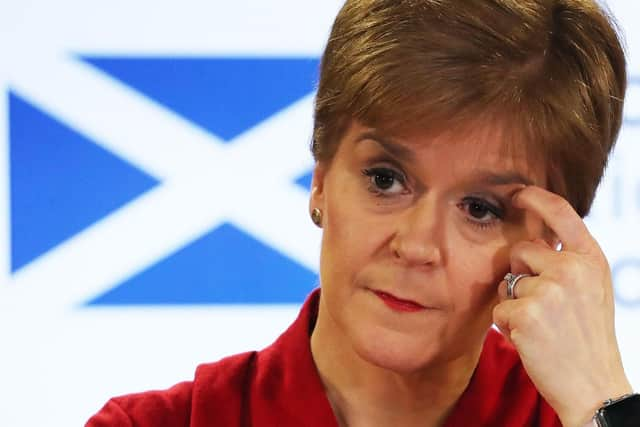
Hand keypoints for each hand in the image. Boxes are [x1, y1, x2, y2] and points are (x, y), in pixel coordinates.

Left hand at [492, 186, 631, 426]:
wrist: (594, 386)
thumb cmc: (586, 338)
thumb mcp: (590, 289)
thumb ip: (567, 262)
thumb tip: (533, 239)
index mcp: (591, 260)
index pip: (561, 213)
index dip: (536, 198)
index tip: (518, 193)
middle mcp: (571, 269)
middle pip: (520, 250)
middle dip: (520, 273)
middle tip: (544, 307)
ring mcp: (549, 290)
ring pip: (506, 282)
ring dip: (514, 302)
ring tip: (541, 326)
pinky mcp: (526, 313)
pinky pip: (499, 309)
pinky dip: (507, 326)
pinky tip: (532, 340)